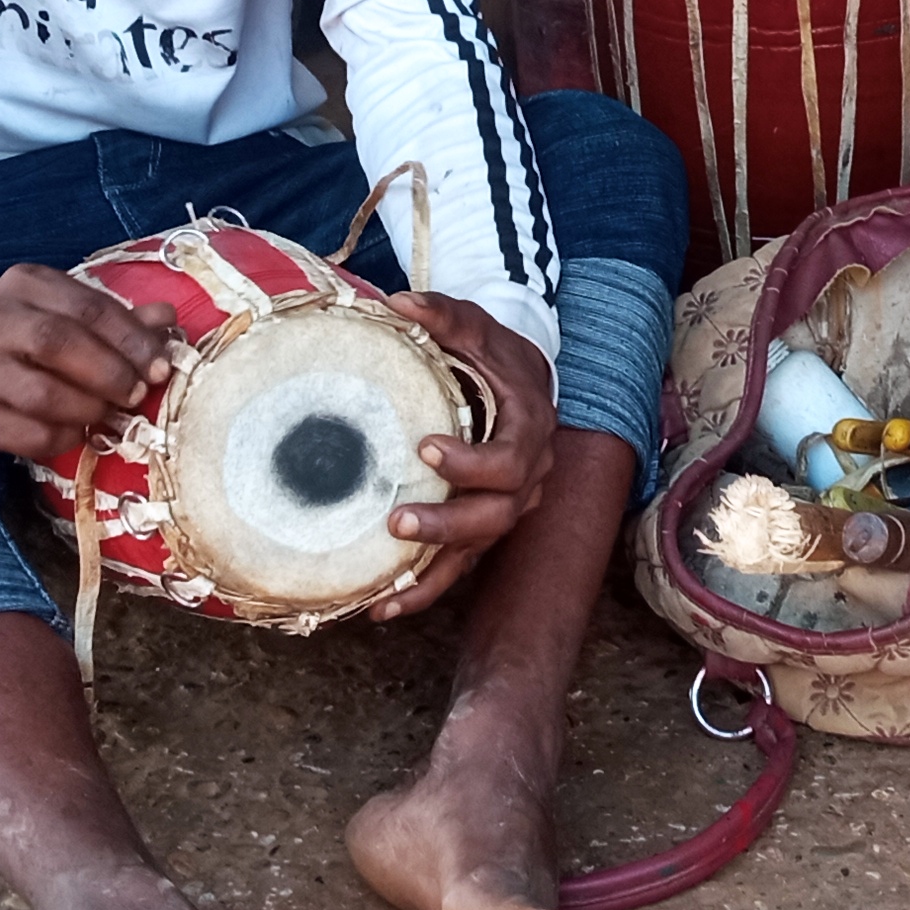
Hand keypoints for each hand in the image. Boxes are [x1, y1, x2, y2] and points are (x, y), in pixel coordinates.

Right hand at [0, 264, 180, 466]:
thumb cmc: (22, 336)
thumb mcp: (64, 313)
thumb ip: (115, 318)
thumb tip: (167, 319)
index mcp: (26, 285)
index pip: (88, 307)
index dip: (132, 339)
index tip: (159, 365)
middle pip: (61, 344)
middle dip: (110, 372)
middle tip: (136, 393)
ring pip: (44, 394)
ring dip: (89, 409)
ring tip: (107, 413)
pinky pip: (29, 434)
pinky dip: (64, 436)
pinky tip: (75, 431)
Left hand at [369, 290, 559, 619]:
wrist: (518, 378)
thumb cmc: (492, 353)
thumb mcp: (475, 326)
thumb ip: (442, 314)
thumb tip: (397, 302)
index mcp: (529, 430)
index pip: (511, 460)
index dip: (472, 463)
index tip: (426, 448)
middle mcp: (528, 478)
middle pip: (497, 517)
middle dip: (448, 524)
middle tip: (397, 520)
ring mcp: (507, 507)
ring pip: (477, 552)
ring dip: (431, 574)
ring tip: (383, 592)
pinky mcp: (482, 526)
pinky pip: (458, 566)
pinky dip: (422, 590)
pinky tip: (380, 607)